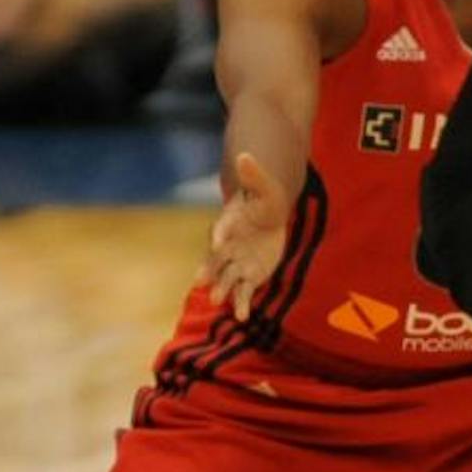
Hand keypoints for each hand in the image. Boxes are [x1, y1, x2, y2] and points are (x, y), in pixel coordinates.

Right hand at [196, 151, 292, 319]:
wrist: (269, 215)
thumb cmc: (264, 198)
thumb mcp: (264, 185)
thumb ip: (253, 174)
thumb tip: (245, 155)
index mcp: (229, 223)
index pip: (221, 230)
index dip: (220, 236)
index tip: (217, 244)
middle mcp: (228, 246)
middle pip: (217, 260)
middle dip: (211, 270)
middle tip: (202, 282)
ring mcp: (237, 262)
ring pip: (226, 278)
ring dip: (221, 289)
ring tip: (217, 302)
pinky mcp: (249, 275)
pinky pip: (243, 291)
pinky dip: (241, 303)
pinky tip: (241, 316)